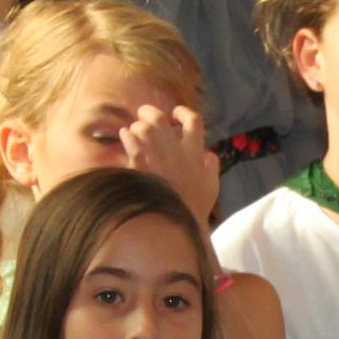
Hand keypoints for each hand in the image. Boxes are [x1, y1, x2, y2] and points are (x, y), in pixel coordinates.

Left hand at [114, 102, 223, 225]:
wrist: (173, 227)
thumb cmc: (194, 208)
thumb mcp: (212, 187)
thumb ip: (211, 167)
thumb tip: (207, 153)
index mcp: (194, 153)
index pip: (193, 121)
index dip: (183, 112)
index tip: (176, 113)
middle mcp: (174, 152)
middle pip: (160, 119)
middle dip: (150, 111)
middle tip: (145, 113)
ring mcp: (155, 159)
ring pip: (142, 128)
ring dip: (138, 126)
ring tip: (136, 130)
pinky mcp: (139, 168)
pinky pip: (129, 143)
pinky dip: (126, 136)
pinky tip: (126, 137)